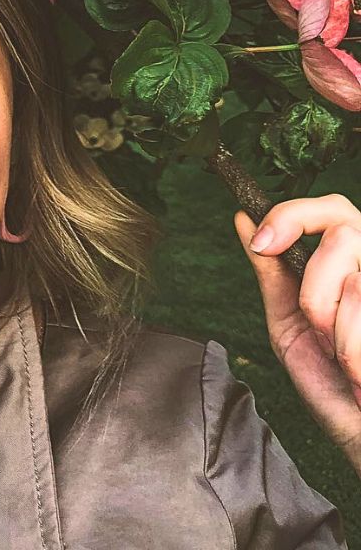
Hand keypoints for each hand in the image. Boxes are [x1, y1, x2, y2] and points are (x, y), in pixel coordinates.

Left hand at [234, 195, 360, 474]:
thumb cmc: (331, 383)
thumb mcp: (289, 321)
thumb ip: (272, 271)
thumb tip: (242, 218)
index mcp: (352, 265)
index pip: (333, 208)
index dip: (293, 215)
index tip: (263, 243)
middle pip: (343, 228)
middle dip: (314, 282)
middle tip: (314, 327)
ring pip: (351, 276)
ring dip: (331, 326)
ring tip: (342, 357)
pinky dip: (350, 351)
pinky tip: (359, 374)